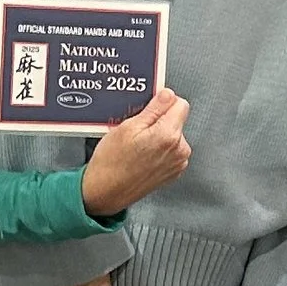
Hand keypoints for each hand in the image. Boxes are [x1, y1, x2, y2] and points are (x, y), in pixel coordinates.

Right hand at [83, 85, 190, 216]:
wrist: (106, 191)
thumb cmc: (112, 162)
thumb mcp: (128, 127)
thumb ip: (154, 108)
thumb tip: (167, 94)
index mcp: (168, 135)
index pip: (180, 104)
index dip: (163, 102)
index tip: (150, 107)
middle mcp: (179, 150)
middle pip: (177, 120)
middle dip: (160, 119)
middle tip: (138, 129)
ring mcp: (178, 163)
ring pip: (174, 135)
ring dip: (160, 134)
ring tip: (138, 144)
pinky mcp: (174, 171)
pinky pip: (172, 150)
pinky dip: (160, 148)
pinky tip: (143, 154)